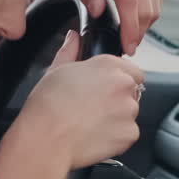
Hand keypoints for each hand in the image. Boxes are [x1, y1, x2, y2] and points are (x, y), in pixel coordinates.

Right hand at [8, 30, 143, 173]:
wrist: (46, 139)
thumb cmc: (47, 106)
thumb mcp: (55, 71)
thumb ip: (70, 51)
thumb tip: (73, 38)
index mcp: (108, 65)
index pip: (131, 70)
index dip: (116, 81)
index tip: (103, 90)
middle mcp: (123, 85)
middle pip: (131, 91)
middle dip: (117, 99)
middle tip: (92, 108)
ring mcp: (129, 110)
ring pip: (129, 113)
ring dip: (116, 118)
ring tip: (89, 122)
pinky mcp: (129, 134)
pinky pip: (127, 134)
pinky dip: (115, 136)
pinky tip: (94, 135)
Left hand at [32, 0, 167, 55]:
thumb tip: (99, 11)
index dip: (131, 27)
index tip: (128, 45)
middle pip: (146, 4)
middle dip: (139, 30)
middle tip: (127, 43)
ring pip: (156, 1)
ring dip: (146, 21)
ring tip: (130, 29)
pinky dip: (151, 6)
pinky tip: (136, 11)